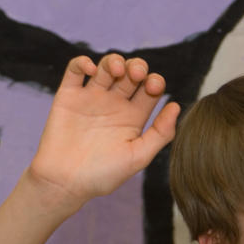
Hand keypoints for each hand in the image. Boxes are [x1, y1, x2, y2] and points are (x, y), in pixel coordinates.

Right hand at [29, 53, 179, 207]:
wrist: (66, 182)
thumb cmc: (104, 175)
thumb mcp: (139, 157)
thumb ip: (160, 133)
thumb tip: (176, 106)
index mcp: (133, 118)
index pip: (149, 90)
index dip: (155, 82)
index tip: (154, 86)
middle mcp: (114, 105)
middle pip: (130, 74)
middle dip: (137, 67)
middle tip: (136, 74)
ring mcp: (91, 99)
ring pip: (106, 67)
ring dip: (114, 61)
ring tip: (117, 70)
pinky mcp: (68, 96)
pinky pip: (75, 70)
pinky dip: (83, 62)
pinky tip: (91, 69)